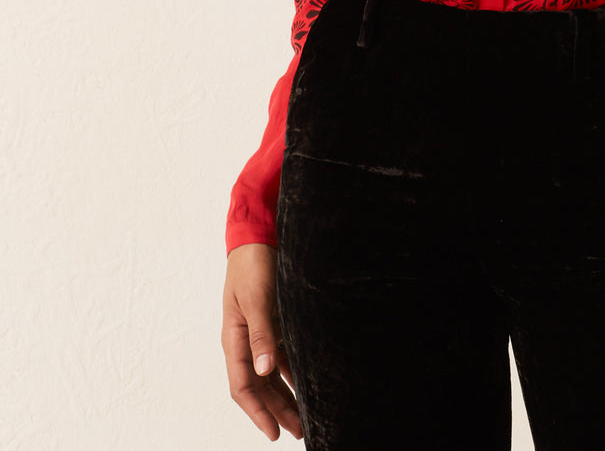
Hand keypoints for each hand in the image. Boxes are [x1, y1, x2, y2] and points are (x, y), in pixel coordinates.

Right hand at [221, 243, 301, 440]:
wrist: (259, 236)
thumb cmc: (253, 264)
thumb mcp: (256, 299)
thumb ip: (261, 334)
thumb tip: (264, 370)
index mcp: (234, 339)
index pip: (243, 386)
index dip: (258, 412)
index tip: (274, 432)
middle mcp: (246, 341)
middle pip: (260, 386)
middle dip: (277, 411)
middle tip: (297, 432)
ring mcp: (261, 332)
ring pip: (272, 374)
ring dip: (286, 395)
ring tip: (304, 417)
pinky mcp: (275, 322)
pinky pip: (283, 355)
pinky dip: (294, 372)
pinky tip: (307, 383)